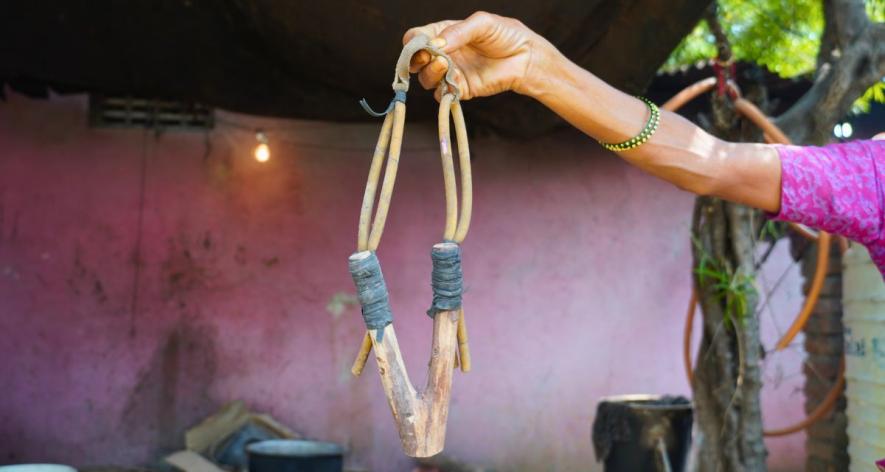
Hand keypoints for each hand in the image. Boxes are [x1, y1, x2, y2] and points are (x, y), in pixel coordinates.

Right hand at [403, 12, 555, 100]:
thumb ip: (457, 32)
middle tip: (427, 56)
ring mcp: (450, 73)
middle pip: (416, 61)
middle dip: (416, 60)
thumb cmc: (505, 35)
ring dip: (430, 73)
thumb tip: (436, 45)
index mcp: (443, 34)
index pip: (416, 38)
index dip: (414, 42)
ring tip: (445, 64)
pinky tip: (452, 80)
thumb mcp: (481, 23)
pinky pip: (442, 95)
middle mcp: (443, 54)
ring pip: (426, 79)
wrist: (525, 57)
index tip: (422, 44)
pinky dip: (443, 90)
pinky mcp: (461, 89)